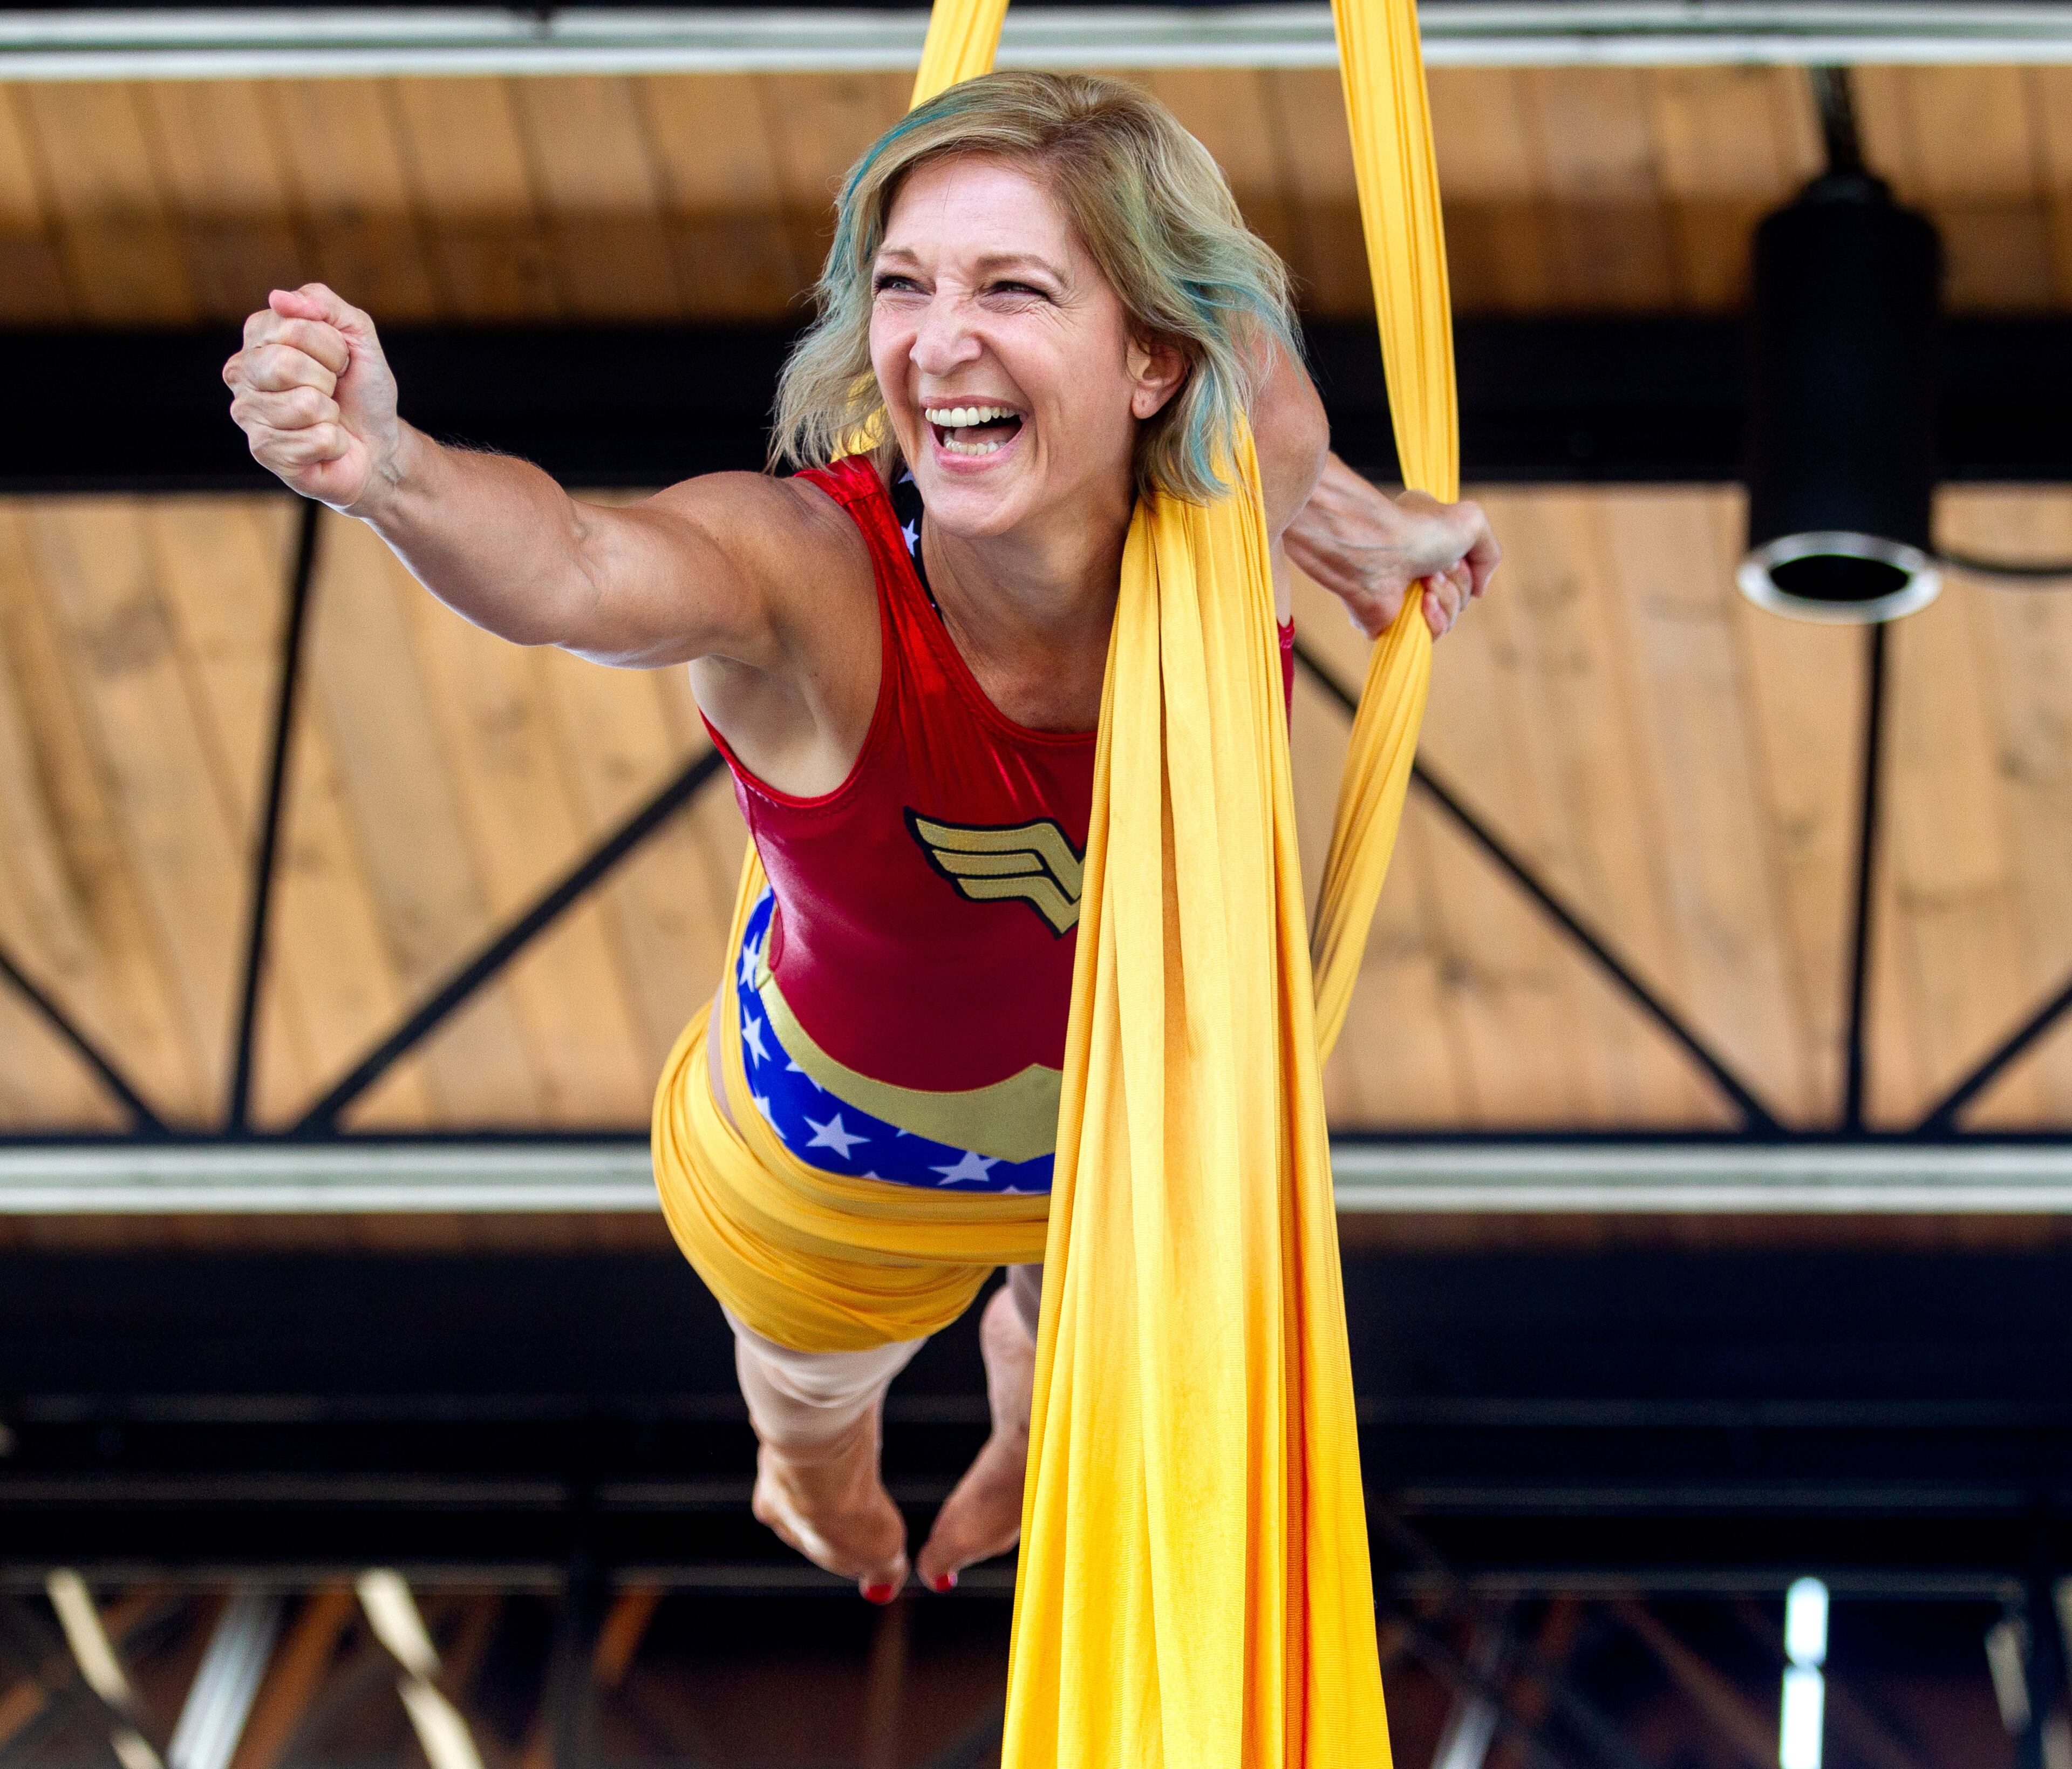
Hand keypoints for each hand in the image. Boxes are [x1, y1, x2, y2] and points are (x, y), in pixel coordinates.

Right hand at [223, 283, 401, 512]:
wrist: (378, 443)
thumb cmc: (360, 389)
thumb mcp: (357, 335)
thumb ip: (323, 304)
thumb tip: (278, 297)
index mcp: (258, 336)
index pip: (294, 328)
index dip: (332, 347)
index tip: (338, 361)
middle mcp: (242, 373)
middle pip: (288, 365)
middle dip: (328, 379)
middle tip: (332, 390)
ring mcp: (248, 414)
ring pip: (304, 406)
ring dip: (331, 414)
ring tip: (327, 417)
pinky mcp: (265, 452)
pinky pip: (317, 440)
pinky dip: (335, 443)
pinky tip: (325, 444)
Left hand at [1282, 453, 1499, 638]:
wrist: (1379, 553)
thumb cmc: (1417, 531)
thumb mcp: (1473, 521)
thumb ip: (1489, 554)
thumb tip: (1479, 590)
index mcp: (1429, 542)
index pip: (1466, 567)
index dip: (1468, 564)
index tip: (1454, 553)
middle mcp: (1417, 569)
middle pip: (1463, 593)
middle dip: (1458, 581)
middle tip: (1437, 566)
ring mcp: (1405, 597)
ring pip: (1452, 615)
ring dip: (1447, 597)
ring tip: (1426, 581)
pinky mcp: (1395, 623)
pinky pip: (1433, 634)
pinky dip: (1435, 619)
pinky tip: (1422, 602)